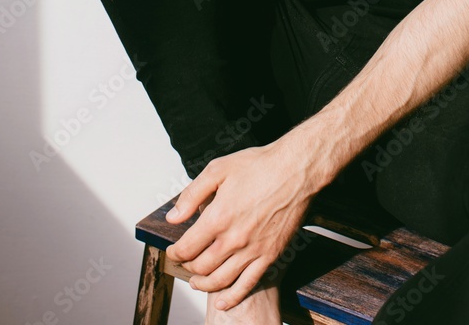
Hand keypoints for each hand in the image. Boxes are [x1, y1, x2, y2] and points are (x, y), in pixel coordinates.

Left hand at [164, 139, 317, 310]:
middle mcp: (233, 239)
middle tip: (185, 262)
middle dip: (188, 267)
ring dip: (203, 284)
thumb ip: (192, 195)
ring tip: (196, 282)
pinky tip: (222, 302)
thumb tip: (173, 217)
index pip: (187, 247)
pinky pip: (247, 285)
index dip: (175, 253)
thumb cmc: (259, 165)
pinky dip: (231, 298)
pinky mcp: (270, 255)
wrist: (296, 170)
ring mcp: (253, 250)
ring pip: (220, 279)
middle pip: (201, 266)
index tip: (172, 251)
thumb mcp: (218, 169)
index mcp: (218, 217)